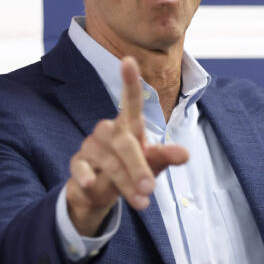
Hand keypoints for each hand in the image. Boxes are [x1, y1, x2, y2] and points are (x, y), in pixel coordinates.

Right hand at [65, 57, 188, 235]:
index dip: (130, 81)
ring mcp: (91, 145)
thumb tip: (185, 154)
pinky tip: (91, 186)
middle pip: (124, 142)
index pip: (131, 101)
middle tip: (150, 188)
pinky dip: (86, 176)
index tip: (128, 60)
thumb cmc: (131, 170)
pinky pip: (80, 166)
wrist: (100, 193)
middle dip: (138, 166)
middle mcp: (109, 130)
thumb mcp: (151, 164)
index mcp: (129, 126)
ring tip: (141, 202)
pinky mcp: (78, 162)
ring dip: (124, 181)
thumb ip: (165, 157)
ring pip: (108, 160)